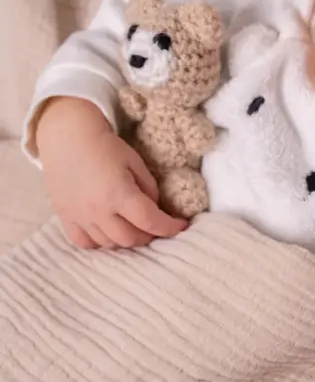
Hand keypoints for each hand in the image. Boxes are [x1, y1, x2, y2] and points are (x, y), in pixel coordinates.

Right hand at [36, 97, 186, 248]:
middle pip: (130, 239)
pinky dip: (99, 242)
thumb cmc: (105, 145)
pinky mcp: (66, 217)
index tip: (180, 225)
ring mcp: (80, 216)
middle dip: (147, 235)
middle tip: (153, 225)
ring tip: (132, 227)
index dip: (169, 227)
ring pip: (108, 244)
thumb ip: (149, 189)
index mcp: (119, 194)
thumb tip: (154, 209)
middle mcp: (99, 210)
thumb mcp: (135, 162)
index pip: (150, 222)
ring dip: (125, 239)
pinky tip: (106, 232)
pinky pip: (84, 242)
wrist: (67, 137)